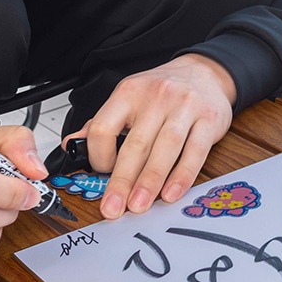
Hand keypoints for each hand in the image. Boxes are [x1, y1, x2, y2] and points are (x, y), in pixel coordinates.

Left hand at [64, 53, 236, 219]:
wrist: (206, 73)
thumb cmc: (164, 91)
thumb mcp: (129, 98)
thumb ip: (103, 123)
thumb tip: (72, 145)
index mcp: (129, 92)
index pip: (104, 127)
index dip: (98, 155)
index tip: (101, 172)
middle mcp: (157, 97)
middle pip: (136, 144)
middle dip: (122, 181)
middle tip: (114, 208)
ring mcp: (185, 107)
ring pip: (165, 148)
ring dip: (150, 182)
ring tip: (139, 205)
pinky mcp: (209, 120)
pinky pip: (194, 152)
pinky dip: (182, 176)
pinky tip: (171, 193)